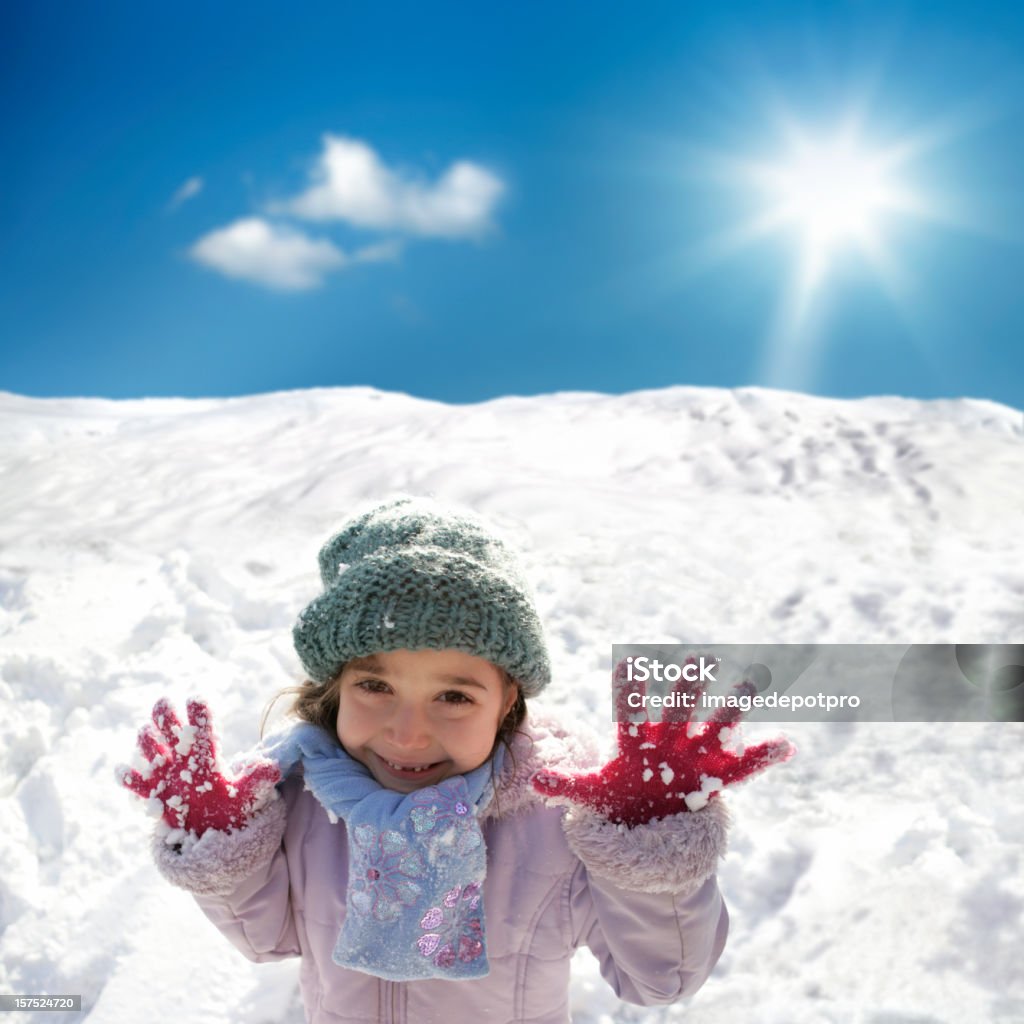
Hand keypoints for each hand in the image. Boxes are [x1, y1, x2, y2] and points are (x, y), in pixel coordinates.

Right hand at [118, 698, 279, 835]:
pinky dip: (128, 775)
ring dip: (147, 740)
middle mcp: (183, 757)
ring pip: (149, 745)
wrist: (211, 832)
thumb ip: (256, 781)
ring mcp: (165, 773)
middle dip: (165, 714)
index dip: (198, 712)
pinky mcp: (153, 793)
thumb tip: (273, 768)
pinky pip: (134, 781)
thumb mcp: (246, 796)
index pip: (203, 726)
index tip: (195, 699)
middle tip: (164, 706)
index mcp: (206, 753)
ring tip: (152, 742)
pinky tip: (126, 771)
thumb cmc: (229, 807)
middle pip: (169, 725)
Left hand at [533, 658, 794, 826]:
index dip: (628, 691)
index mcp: (636, 741)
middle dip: (686, 689)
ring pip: (714, 729)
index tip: (628, 664)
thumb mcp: (593, 793)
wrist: (646, 819)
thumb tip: (533, 781)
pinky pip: (743, 768)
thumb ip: (566, 785)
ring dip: (731, 711)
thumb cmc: (619, 795)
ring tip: (750, 687)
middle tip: (698, 660)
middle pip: (677, 711)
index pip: (630, 712)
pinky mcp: (714, 777)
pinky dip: (764, 757)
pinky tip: (786, 746)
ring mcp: (694, 756)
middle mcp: (668, 740)